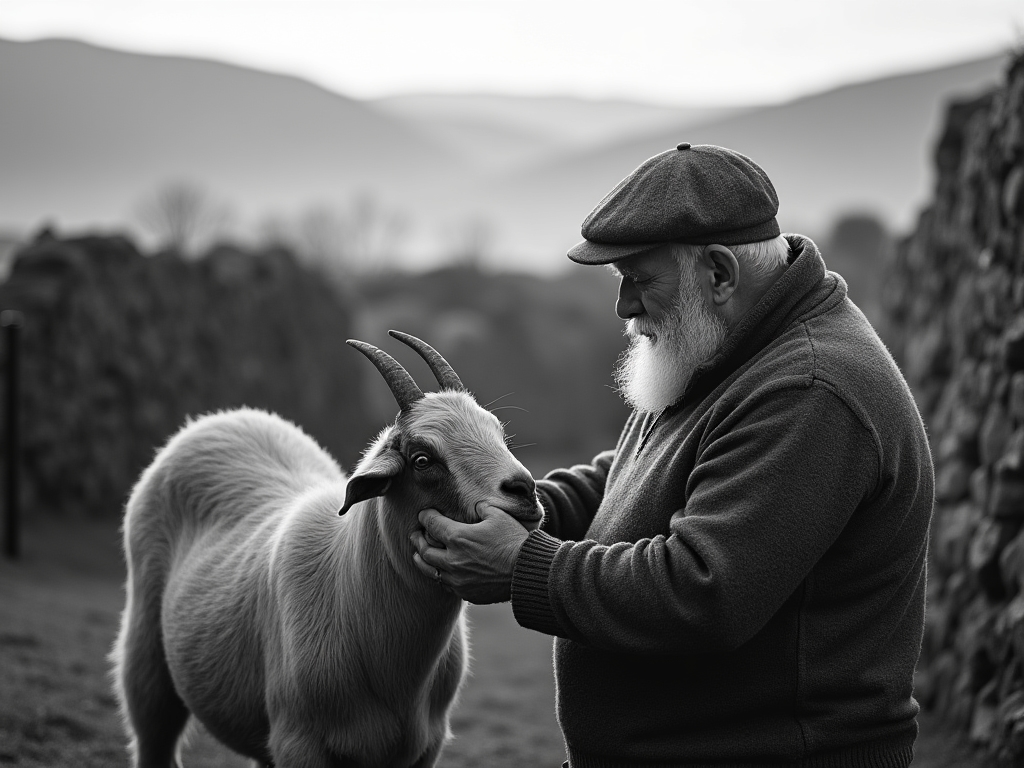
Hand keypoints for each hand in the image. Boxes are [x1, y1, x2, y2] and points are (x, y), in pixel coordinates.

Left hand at [410, 502, 531, 603]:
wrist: (528, 571)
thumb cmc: (514, 540)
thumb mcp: (498, 515)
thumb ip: (481, 508)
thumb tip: (475, 506)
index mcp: (458, 537)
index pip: (431, 524)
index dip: (426, 517)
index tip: (424, 514)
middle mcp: (452, 560)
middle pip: (424, 550)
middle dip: (417, 539)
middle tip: (415, 534)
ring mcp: (457, 580)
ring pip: (430, 571)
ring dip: (422, 561)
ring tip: (418, 555)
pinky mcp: (466, 593)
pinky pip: (446, 585)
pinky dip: (440, 576)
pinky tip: (440, 572)